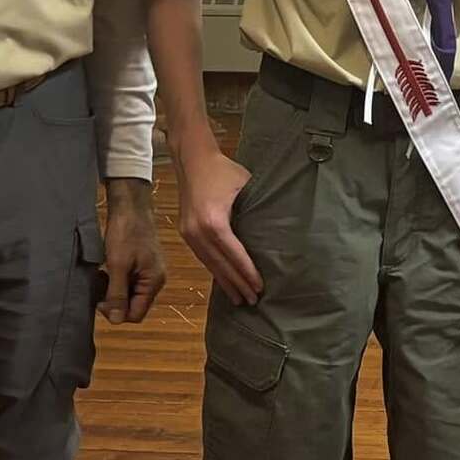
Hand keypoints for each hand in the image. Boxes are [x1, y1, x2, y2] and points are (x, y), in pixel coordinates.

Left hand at [101, 179, 166, 324]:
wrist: (130, 204)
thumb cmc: (126, 232)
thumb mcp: (118, 265)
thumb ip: (118, 294)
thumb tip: (117, 321)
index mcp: (154, 282)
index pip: (136, 314)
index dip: (116, 312)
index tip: (99, 300)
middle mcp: (155, 279)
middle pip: (133, 305)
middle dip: (114, 301)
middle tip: (98, 288)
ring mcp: (149, 271)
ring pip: (129, 293)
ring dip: (113, 290)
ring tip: (101, 277)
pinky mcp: (141, 263)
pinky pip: (128, 281)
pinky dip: (116, 280)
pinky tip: (106, 270)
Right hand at [173, 127, 261, 305]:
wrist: (192, 159)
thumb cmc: (222, 170)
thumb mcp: (245, 186)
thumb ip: (255, 210)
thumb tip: (274, 232)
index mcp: (213, 220)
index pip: (234, 254)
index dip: (247, 272)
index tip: (259, 287)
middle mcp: (197, 230)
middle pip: (220, 264)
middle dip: (237, 284)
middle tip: (252, 301)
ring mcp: (188, 233)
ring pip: (209, 264)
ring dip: (224, 281)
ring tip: (238, 297)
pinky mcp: (185, 232)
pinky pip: (202, 256)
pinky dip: (214, 269)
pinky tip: (223, 279)